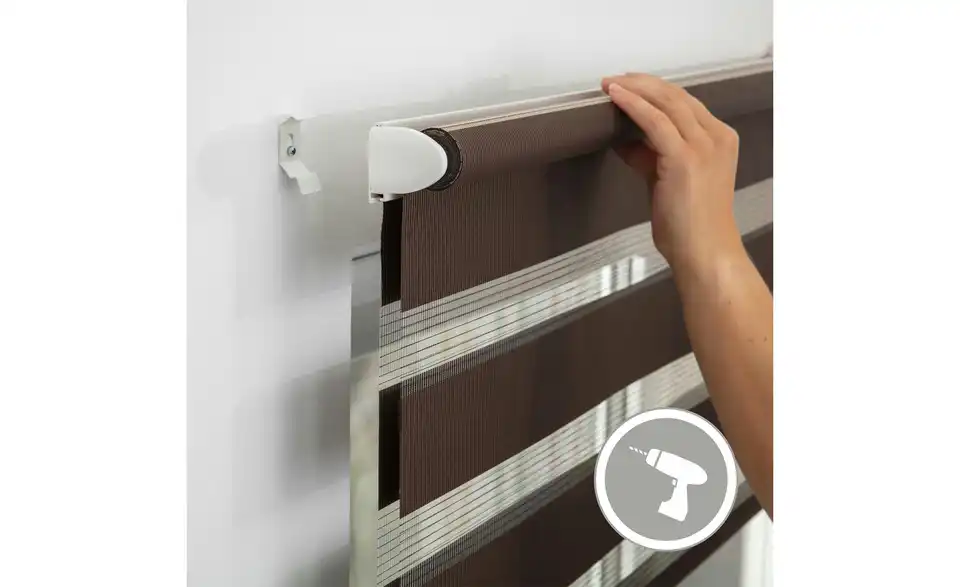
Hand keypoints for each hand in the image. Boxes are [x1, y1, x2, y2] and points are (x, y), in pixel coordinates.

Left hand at [601, 74, 745, 273]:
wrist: (704, 253)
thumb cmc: (690, 227)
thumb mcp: (669, 181)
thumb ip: (651, 158)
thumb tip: (626, 143)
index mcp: (720, 140)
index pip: (685, 104)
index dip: (654, 91)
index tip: (629, 86)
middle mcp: (716, 137)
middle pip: (676, 96)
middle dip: (642, 83)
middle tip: (614, 80)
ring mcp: (703, 145)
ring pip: (665, 101)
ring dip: (634, 88)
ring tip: (609, 84)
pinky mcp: (684, 158)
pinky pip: (654, 121)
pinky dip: (633, 104)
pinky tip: (615, 97)